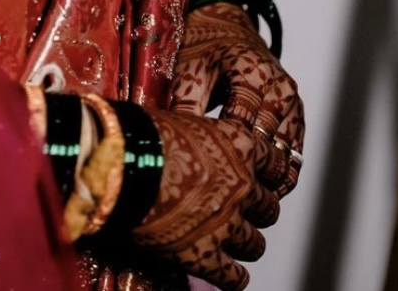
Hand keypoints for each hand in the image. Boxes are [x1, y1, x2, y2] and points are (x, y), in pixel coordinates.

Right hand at [133, 107, 279, 289]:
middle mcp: (242, 186)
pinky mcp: (206, 255)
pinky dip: (232, 279)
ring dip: (245, 244)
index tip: (263, 177)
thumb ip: (204, 141)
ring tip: (232, 242)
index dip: (269, 173)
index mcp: (239, 146)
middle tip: (241, 210)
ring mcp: (227, 224)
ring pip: (255, 245)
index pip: (276, 163)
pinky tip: (227, 275)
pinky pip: (234, 278)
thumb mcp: (184, 123)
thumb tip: (197, 146)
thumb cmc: (143, 134)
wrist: (121, 163)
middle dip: (257, 210)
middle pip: (269, 207)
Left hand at [170, 3, 304, 196]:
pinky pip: (294, 155)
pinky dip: (281, 176)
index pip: (243, 120)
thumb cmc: (202, 50)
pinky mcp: (296, 117)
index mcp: (250, 70)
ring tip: (245, 209)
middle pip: (270, 142)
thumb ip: (185, 106)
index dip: (228, 152)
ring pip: (288, 154)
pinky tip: (259, 195)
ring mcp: (292, 103)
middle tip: (229, 205)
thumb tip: (172, 143)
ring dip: (270, 181)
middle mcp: (279, 86)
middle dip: (251, 172)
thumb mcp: (187, 72)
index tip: (212, 180)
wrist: (227, 29)